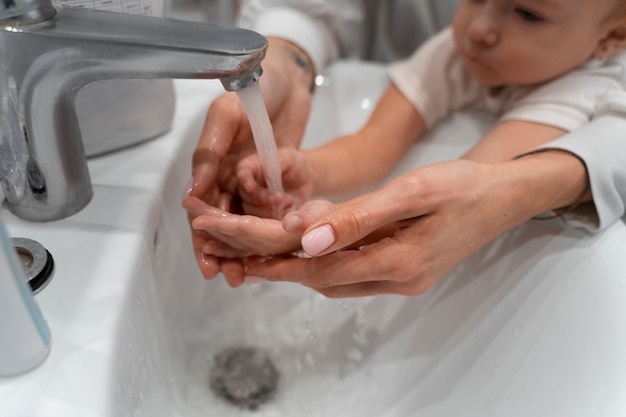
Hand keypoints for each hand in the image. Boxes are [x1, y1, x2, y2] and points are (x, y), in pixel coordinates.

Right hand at [185, 37, 314, 282]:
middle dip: (226, 254)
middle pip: (226, 226)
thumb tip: (190, 195)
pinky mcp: (283, 184)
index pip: (204, 212)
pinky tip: (277, 253)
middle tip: (232, 278)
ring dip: (249, 251)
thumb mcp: (225, 116)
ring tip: (253, 274)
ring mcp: (259, 184)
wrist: (292, 77)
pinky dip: (275, 234)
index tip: (209, 265)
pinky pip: (277, 215)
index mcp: (213, 168)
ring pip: (250, 226)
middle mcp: (233, 180)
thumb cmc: (254, 88)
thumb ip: (208, 153)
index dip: (204, 240)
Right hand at [237, 147, 313, 217]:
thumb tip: (267, 171)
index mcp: (251, 167)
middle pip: (246, 196)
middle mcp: (249, 185)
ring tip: (289, 200)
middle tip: (280, 197)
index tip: (250, 187)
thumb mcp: (289, 158)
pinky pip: (264, 222)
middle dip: (262, 199)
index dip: (245, 181)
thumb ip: (278, 163)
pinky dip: (277, 218)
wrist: (305, 180)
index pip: (243, 173)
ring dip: (270, 209)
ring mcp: (255, 202)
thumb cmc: (294, 164)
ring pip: (252, 211)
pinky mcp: (264, 214)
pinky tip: (289, 208)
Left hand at [244, 154, 588, 296]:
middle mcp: (398, 280)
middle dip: (281, 267)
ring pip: (338, 277)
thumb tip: (305, 239)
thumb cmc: (463, 187)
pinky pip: (354, 270)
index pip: (325, 270)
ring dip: (301, 264)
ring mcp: (402, 279)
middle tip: (240, 255)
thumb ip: (358, 217)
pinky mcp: (404, 270)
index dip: (281, 266)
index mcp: (401, 263)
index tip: (243, 260)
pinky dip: (327, 257)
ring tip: (262, 249)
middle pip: (325, 279)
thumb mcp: (413, 192)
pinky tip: (310, 240)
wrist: (504, 197)